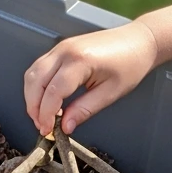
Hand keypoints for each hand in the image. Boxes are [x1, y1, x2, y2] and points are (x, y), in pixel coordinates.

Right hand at [23, 21, 158, 135]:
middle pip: (35, 82)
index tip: (48, 131)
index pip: (52, 92)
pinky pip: (39, 68)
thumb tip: (65, 127)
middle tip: (43, 127)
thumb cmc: (130, 65)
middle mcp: (65, 51)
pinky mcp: (61, 48)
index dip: (46, 115)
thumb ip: (84, 110)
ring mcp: (61, 47)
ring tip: (42, 116)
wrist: (139, 41)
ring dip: (32, 97)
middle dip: (34, 108)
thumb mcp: (110, 93)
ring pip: (32, 74)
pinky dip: (37, 86)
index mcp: (80, 61)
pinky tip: (46, 101)